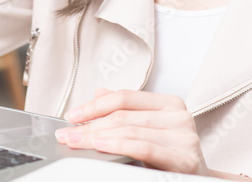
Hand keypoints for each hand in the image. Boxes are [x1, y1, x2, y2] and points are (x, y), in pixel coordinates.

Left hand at [54, 88, 209, 175]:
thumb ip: (127, 112)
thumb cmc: (171, 159)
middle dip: (90, 125)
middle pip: (124, 115)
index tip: (72, 116)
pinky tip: (101, 146)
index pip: (125, 97)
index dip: (95, 105)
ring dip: (97, 137)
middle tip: (67, 134)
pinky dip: (118, 145)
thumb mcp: (149, 131)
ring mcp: (184, 137)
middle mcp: (180, 117)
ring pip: (130, 131)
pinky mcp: (185, 160)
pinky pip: (144, 148)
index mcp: (170, 104)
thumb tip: (100, 92)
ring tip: (76, 142)